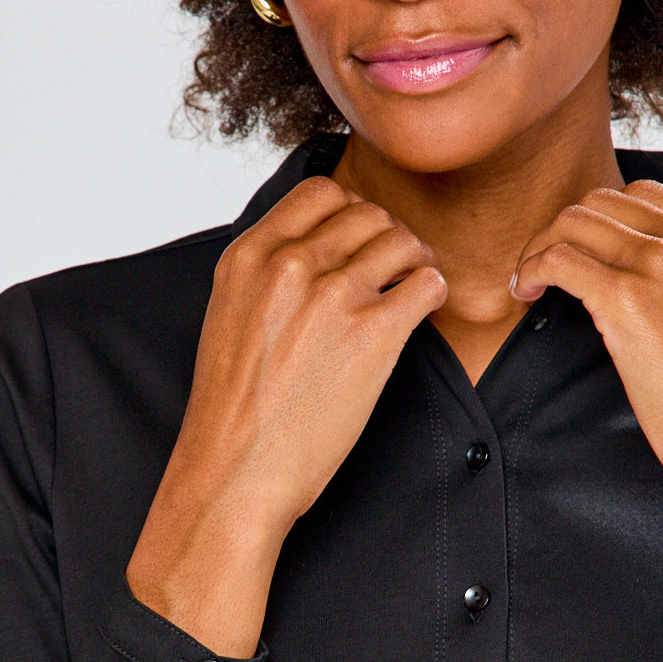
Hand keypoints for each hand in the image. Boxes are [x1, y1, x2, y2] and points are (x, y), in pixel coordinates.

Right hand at [170, 175, 446, 531]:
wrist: (236, 469)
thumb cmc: (234, 408)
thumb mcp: (230, 316)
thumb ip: (266, 273)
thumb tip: (314, 248)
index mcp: (249, 256)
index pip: (319, 192)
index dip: (350, 210)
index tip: (358, 238)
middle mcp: (290, 265)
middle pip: (367, 212)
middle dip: (387, 236)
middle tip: (395, 264)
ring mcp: (333, 296)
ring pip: (401, 241)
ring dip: (415, 259)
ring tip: (411, 284)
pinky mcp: (373, 333)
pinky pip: (427, 283)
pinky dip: (433, 291)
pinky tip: (422, 309)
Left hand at [509, 179, 662, 503]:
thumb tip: (632, 266)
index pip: (640, 196)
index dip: (596, 221)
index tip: (578, 252)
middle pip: (601, 202)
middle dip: (563, 230)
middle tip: (544, 268)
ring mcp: (662, 263)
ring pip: (573, 222)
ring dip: (539, 248)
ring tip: (530, 282)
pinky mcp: (628, 298)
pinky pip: (557, 258)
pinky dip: (531, 269)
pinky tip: (526, 293)